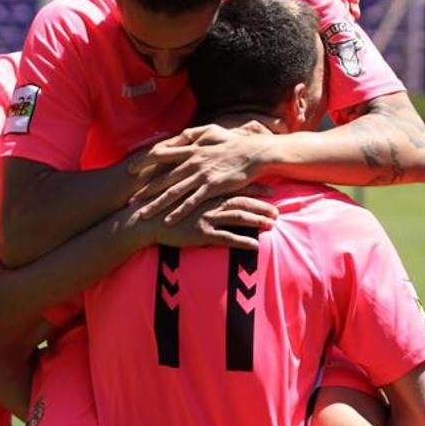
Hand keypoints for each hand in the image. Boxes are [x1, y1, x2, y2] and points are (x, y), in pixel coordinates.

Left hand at [128, 122, 273, 223]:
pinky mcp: (211, 187)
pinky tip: (168, 221)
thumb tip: (178, 136)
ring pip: (174, 192)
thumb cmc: (234, 142)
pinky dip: (179, 212)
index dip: (144, 161)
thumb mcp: (211, 131)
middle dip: (145, 189)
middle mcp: (192, 162)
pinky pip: (191, 202)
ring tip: (143, 214)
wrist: (255, 152)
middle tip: (130, 199)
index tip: (130, 168)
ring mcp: (201, 175)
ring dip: (157, 204)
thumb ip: (193, 134)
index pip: (161, 154)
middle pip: (163, 177)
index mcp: (191, 148)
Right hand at [152, 195, 277, 251]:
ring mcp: (207, 217)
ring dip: (258, 221)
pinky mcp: (202, 233)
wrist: (146, 219)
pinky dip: (243, 241)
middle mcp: (210, 201)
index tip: (271, 190)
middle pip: (243, 201)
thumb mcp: (179, 186)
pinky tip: (256, 245)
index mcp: (207, 189)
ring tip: (272, 225)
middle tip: (278, 211)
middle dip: (262, 206)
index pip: (237, 186)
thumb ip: (196, 183)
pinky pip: (228, 238)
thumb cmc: (162, 203)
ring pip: (239, 217)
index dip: (255, 188)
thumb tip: (208, 180)